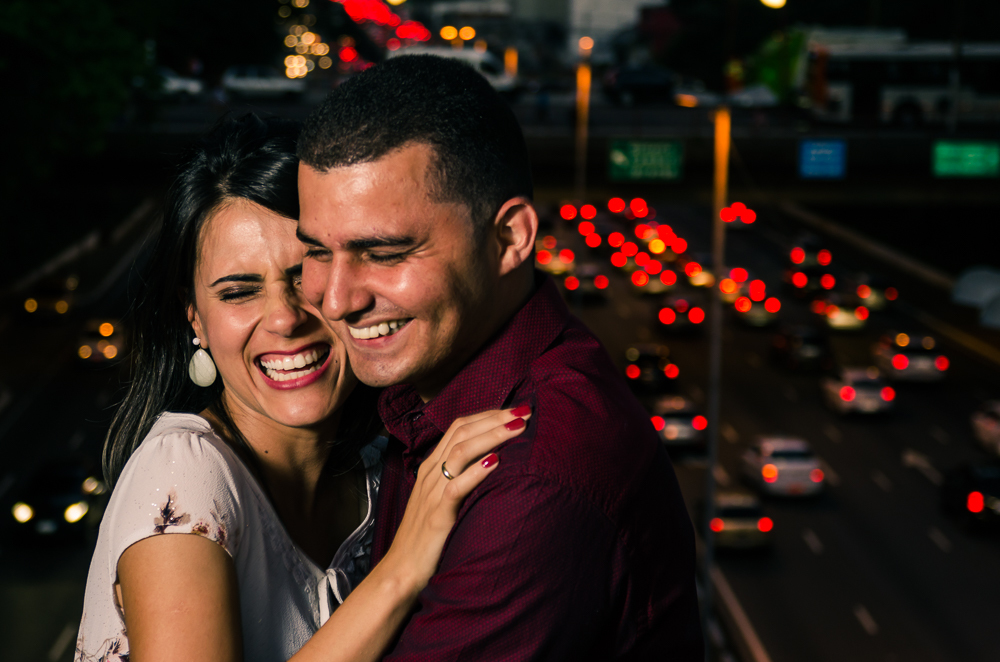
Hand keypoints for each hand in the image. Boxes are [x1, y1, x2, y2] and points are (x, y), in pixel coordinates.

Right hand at [380, 407, 530, 595]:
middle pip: (462, 432)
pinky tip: (496, 462)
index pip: (460, 427)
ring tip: (518, 429)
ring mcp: (432, 492)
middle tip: (525, 413)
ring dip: (492, 436)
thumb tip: (493, 461)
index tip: (517, 411)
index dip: (489, 415)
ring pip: (460, 452)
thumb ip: (460, 477)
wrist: (402, 569)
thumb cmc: (427, 536)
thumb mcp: (442, 499)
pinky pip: (456, 487)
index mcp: (432, 466)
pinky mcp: (437, 515)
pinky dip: (476, 472)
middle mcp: (431, 473)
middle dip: (495, 418)